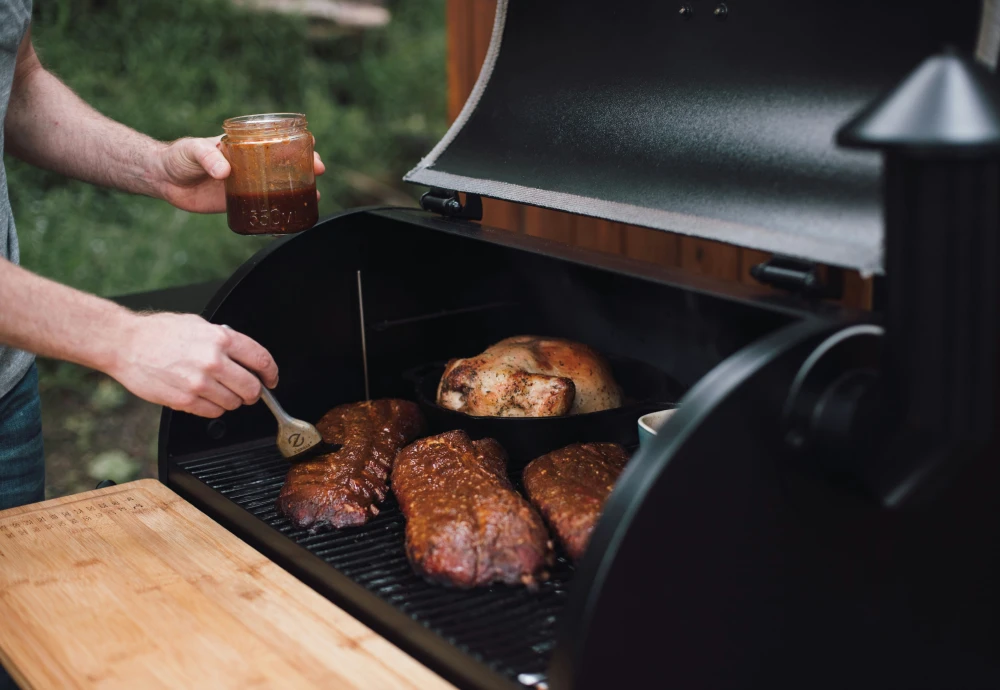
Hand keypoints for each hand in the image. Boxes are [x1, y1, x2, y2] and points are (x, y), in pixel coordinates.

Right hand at [109, 312, 278, 417]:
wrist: (125, 344)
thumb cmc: (159, 332)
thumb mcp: (198, 324)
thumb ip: (224, 339)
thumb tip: (244, 355)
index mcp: (220, 339)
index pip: (261, 360)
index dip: (271, 373)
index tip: (270, 379)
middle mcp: (213, 361)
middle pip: (252, 388)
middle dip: (253, 392)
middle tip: (248, 390)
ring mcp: (199, 383)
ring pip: (234, 403)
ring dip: (231, 400)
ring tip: (218, 390)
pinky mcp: (185, 400)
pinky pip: (213, 412)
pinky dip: (214, 408)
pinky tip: (204, 396)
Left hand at [152, 136, 325, 212]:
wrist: (163, 179)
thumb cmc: (179, 156)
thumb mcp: (193, 150)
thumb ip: (208, 157)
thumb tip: (225, 171)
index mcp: (243, 146)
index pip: (275, 139)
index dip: (296, 140)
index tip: (312, 143)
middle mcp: (250, 163)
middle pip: (284, 163)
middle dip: (305, 165)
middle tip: (318, 171)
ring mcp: (246, 183)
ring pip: (279, 184)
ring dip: (298, 189)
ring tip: (315, 196)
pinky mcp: (239, 201)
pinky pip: (263, 205)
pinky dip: (279, 210)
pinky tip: (291, 216)